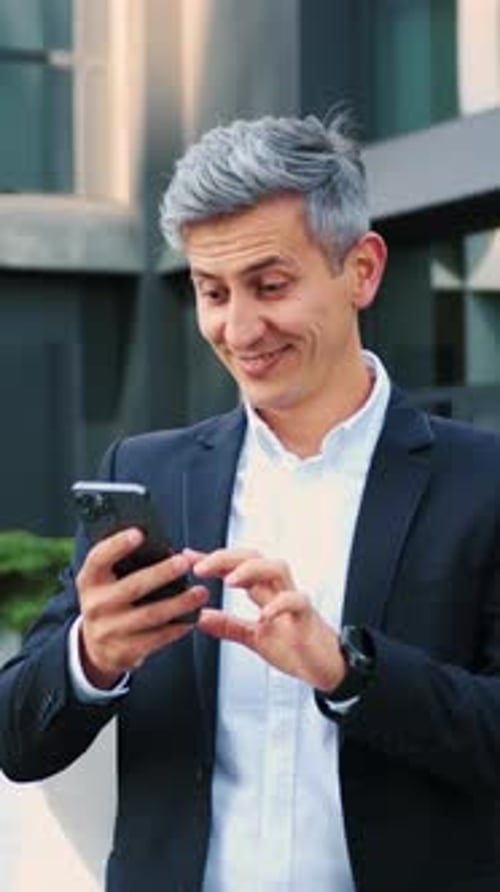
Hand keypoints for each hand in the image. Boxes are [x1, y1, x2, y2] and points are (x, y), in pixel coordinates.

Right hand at [76, 529, 208, 688]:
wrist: (95, 646)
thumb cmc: (109, 601)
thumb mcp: (104, 581)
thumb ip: (123, 565)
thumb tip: (161, 548)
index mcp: (89, 580)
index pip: (99, 558)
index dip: (117, 544)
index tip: (139, 533)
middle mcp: (95, 605)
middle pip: (133, 586)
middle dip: (162, 573)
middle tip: (184, 563)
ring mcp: (108, 630)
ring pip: (151, 614)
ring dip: (179, 603)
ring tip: (201, 593)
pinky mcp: (124, 651)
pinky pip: (157, 638)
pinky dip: (177, 627)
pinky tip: (192, 618)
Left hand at [185, 547, 346, 690]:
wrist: (325, 668)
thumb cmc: (295, 647)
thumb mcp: (253, 638)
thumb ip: (229, 626)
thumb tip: (201, 617)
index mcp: (264, 592)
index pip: (236, 566)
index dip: (212, 560)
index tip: (188, 558)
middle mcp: (278, 589)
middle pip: (255, 557)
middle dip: (226, 558)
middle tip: (201, 567)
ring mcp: (293, 600)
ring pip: (276, 568)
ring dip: (251, 570)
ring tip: (229, 580)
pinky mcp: (307, 616)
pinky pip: (296, 601)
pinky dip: (279, 605)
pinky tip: (263, 614)